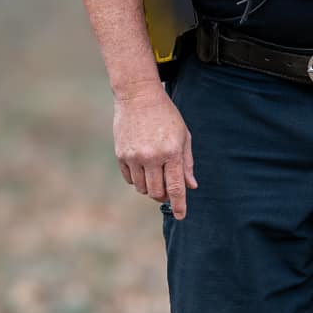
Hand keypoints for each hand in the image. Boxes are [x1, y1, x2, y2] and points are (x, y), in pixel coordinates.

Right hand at [112, 85, 196, 218]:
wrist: (138, 96)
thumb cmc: (166, 116)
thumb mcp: (184, 136)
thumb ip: (187, 163)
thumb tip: (191, 186)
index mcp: (172, 152)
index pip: (176, 187)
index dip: (179, 205)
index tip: (181, 216)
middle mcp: (152, 156)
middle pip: (157, 192)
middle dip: (164, 196)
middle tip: (168, 191)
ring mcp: (134, 156)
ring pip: (142, 188)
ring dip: (150, 188)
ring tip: (156, 176)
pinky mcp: (121, 154)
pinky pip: (130, 179)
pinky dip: (138, 179)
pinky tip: (143, 168)